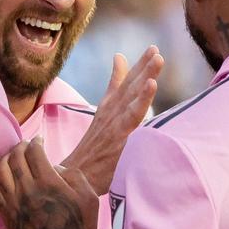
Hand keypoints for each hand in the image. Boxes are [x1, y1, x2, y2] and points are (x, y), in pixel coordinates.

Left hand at [0, 137, 98, 228]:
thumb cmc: (79, 228)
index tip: (40, 140)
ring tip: (14, 156)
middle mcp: (28, 191)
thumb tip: (53, 166)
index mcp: (49, 184)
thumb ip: (73, 175)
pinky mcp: (6, 214)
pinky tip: (3, 171)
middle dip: (21, 146)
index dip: (36, 141)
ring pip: (0, 169)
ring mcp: (14, 203)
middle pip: (16, 156)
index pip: (34, 151)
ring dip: (7, 157)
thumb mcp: (90, 197)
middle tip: (27, 145)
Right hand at [63, 46, 162, 194]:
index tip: (152, 49)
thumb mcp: (101, 122)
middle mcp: (110, 113)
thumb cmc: (90, 154)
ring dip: (145, 75)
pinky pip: (133, 115)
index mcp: (107, 110)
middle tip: (155, 48)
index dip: (138, 66)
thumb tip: (116, 76)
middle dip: (144, 66)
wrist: (71, 179)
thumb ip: (112, 97)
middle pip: (130, 85)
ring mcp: (114, 124)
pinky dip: (142, 98)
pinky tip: (151, 85)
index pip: (124, 84)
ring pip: (133, 96)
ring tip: (157, 58)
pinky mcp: (118, 136)